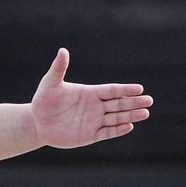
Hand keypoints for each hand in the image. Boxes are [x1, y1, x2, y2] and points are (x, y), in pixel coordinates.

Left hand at [30, 48, 152, 148]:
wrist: (37, 122)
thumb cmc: (44, 101)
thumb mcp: (50, 84)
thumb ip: (58, 69)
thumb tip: (62, 50)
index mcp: (91, 93)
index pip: (112, 90)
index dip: (125, 89)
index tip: (139, 88)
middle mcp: (96, 107)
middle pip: (118, 104)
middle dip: (133, 102)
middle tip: (149, 101)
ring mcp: (94, 121)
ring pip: (116, 118)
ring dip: (130, 116)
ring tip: (145, 113)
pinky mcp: (89, 135)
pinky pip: (106, 133)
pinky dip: (117, 131)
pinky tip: (128, 127)